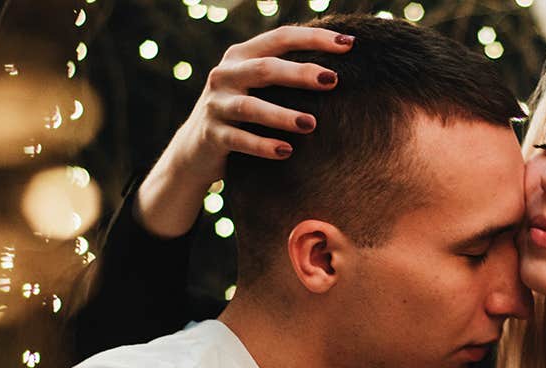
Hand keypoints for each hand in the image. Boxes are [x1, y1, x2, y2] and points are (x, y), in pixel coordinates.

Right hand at [137, 26, 353, 236]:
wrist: (196, 150)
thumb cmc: (243, 115)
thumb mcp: (258, 87)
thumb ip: (288, 73)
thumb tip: (342, 67)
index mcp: (242, 55)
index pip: (281, 38)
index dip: (315, 38)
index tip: (350, 43)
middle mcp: (226, 74)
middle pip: (265, 68)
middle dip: (300, 73)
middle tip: (333, 80)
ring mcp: (216, 105)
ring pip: (250, 106)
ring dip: (281, 115)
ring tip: (311, 124)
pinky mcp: (211, 135)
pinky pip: (239, 140)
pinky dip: (263, 146)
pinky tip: (286, 151)